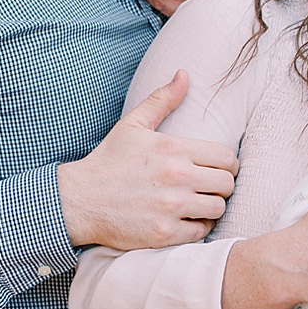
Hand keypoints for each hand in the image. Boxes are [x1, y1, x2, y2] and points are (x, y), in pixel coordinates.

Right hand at [57, 71, 237, 249]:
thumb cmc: (108, 161)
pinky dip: (198, 227)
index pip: (225, 157)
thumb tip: (184, 74)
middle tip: (210, 187)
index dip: (228, 163)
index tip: (219, 169)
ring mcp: (171, 207)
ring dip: (212, 206)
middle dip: (222, 185)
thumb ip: (162, 100)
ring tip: (200, 204)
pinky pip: (201, 231)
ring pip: (218, 208)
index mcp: (173, 149)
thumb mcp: (133, 125)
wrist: (79, 200)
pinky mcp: (164, 233)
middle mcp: (176, 177)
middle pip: (226, 183)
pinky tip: (187, 219)